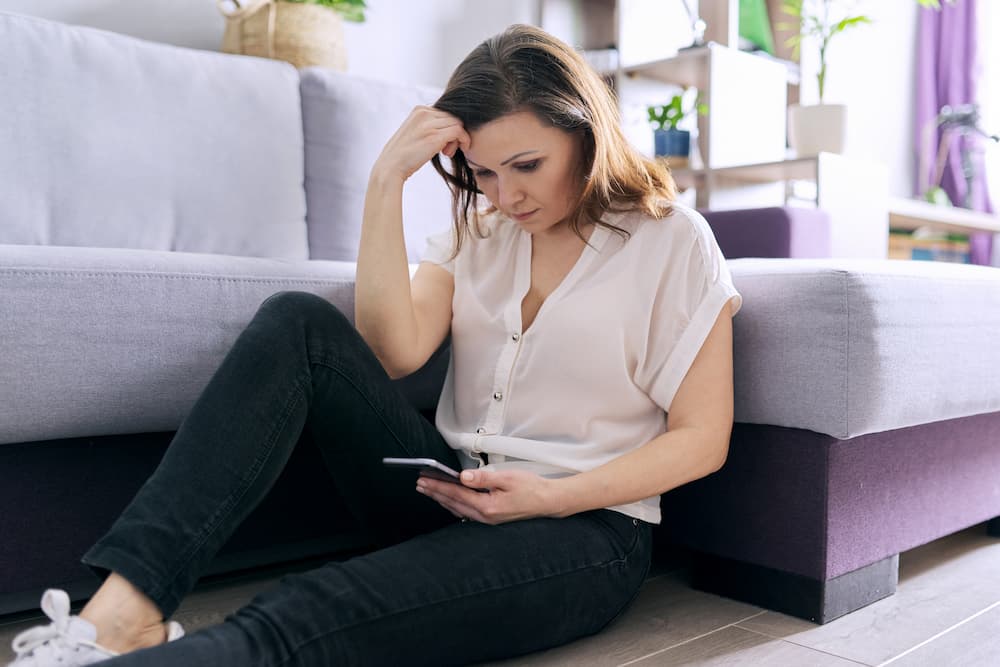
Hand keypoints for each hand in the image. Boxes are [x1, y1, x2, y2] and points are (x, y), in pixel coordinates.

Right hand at [372, 106, 470, 182]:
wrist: (390, 167)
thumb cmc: (402, 155)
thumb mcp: (414, 133)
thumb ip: (428, 126)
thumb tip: (446, 128)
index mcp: (419, 110)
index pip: (445, 113)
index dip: (448, 128)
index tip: (443, 144)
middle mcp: (424, 113)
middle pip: (453, 117)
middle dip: (454, 133)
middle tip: (447, 150)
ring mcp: (429, 124)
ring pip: (458, 123)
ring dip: (457, 139)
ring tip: (447, 152)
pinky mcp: (435, 136)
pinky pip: (459, 131)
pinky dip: (462, 141)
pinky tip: (451, 153)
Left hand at [416, 468, 561, 524]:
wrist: (548, 502)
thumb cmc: (531, 488)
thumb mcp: (508, 478)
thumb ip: (483, 478)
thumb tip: (462, 477)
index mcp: (488, 506)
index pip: (456, 494)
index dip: (438, 486)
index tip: (424, 480)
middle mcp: (485, 517)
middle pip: (453, 504)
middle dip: (435, 494)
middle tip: (419, 485)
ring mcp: (488, 520)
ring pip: (458, 510)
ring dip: (442, 500)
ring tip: (429, 491)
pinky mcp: (491, 519)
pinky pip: (466, 513)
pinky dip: (454, 506)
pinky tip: (449, 501)